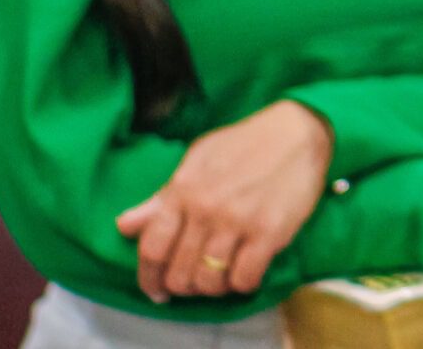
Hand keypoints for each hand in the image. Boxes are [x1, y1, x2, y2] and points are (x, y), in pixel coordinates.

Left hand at [115, 99, 333, 301]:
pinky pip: (244, 279)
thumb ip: (163, 197)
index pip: (151, 249)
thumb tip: (124, 226)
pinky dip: (242, 284)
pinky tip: (247, 272)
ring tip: (221, 278)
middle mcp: (205, 209)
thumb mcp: (197, 162)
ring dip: (213, 288)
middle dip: (184, 286)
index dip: (149, 279)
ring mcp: (237, 222)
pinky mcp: (269, 232)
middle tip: (195, 283)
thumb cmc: (244, 144)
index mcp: (183, 190)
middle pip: (179, 273)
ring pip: (209, 282)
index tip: (156, 291)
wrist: (298, 131)